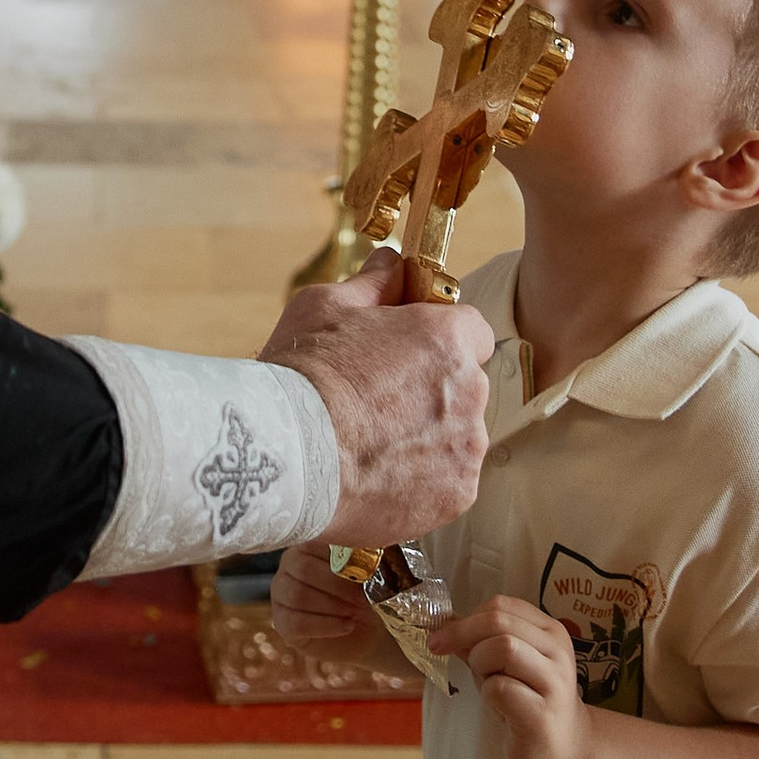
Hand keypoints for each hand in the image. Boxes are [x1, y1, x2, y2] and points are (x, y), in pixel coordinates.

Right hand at [261, 251, 491, 545]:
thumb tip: (391, 262)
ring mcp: (466, 449)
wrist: (287, 458)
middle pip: (465, 388)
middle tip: (377, 406)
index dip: (440, 343)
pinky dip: (420, 483)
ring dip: (428, 440)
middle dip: (432, 394)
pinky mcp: (455, 496)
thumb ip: (372, 284)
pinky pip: (447, 482)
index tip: (409, 356)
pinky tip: (377, 477)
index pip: (472, 332)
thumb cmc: (303, 376)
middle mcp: (470, 393)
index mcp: (447, 340)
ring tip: (371, 447)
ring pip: (457, 438)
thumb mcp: (326, 307)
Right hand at [268, 544, 394, 663]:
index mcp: (307, 546)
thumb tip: (367, 551)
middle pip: (304, 568)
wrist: (364, 630)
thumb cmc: (363, 595)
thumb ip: (360, 558)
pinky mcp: (282, 623)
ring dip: (333, 605)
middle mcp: (288, 567)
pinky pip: (297, 623)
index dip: (341, 559)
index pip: (313, 542)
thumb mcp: (365, 573)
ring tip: (354, 612)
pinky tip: (347, 625)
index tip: (365, 572)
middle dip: (337, 585)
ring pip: (298, 596)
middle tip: (361, 597)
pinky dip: (327, 625)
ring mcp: (280, 595)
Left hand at [433, 595, 590, 758]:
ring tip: (488, 686)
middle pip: (498, 622)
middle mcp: (557, 651)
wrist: (564, 745)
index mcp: (550, 631)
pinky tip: (500, 708)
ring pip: (502, 648)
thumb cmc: (528, 700)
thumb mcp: (506, 664)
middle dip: (465, 637)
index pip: (501, 605)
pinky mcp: (542, 715)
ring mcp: (554, 682)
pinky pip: (499, 689)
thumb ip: (481, 641)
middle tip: (448, 657)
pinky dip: (487, 695)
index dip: (465, 619)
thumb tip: (444, 625)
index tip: (442, 637)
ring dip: (480, 666)